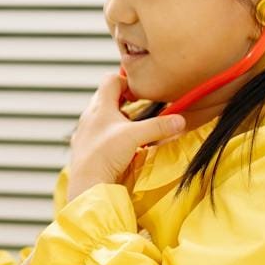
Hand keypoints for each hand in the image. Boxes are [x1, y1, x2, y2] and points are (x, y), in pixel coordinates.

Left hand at [65, 73, 186, 200]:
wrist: (87, 184)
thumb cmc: (106, 155)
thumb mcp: (136, 136)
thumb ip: (159, 126)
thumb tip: (180, 120)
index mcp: (99, 106)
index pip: (111, 80)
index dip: (126, 81)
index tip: (139, 93)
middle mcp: (89, 116)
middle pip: (106, 97)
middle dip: (123, 101)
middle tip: (138, 109)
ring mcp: (85, 132)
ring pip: (102, 117)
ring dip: (117, 119)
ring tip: (131, 129)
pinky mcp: (84, 148)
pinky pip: (98, 134)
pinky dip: (110, 136)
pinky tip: (119, 147)